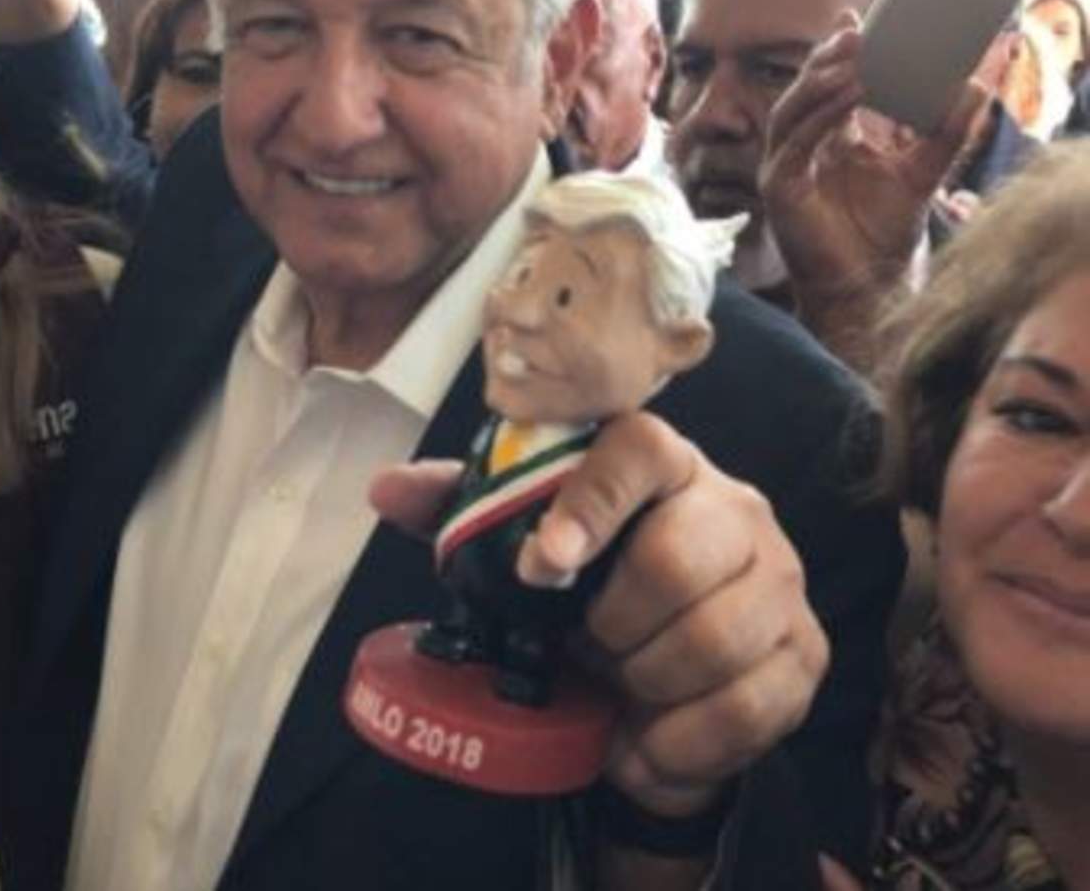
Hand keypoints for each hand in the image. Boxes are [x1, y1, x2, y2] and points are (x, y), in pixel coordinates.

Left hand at [372, 412, 827, 818]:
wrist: (663, 676)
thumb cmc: (590, 589)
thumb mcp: (522, 547)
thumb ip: (461, 511)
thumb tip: (385, 487)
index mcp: (664, 462)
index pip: (639, 450)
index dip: (590, 502)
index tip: (541, 565)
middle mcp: (735, 507)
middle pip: (681, 556)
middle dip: (614, 623)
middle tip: (586, 644)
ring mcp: (781, 580)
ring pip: (717, 637)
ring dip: (646, 680)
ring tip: (619, 684)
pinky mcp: (805, 654)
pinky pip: (749, 708)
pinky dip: (681, 741)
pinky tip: (648, 739)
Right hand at [761, 12, 984, 297]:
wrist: (869, 285)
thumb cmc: (886, 234)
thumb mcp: (923, 171)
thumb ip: (945, 131)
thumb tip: (976, 88)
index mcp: (826, 140)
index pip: (825, 86)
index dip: (836, 54)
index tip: (857, 21)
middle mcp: (799, 149)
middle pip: (803, 90)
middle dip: (826, 58)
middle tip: (856, 31)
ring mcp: (783, 167)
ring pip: (791, 111)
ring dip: (820, 81)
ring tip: (852, 57)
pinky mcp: (779, 189)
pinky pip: (793, 144)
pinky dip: (818, 117)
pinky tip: (846, 97)